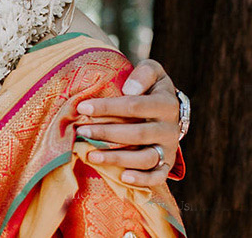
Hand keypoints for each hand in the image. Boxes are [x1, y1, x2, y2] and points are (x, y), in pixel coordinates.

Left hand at [75, 59, 179, 186]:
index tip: (83, 107)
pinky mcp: (166, 164)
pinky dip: (142, 179)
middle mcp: (170, 128)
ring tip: (91, 156)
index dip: (108, 107)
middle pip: (138, 133)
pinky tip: (122, 177)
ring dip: (118, 158)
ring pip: (146, 158)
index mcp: (166, 104)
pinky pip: (157, 176)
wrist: (168, 108)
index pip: (135, 106)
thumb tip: (129, 89)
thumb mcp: (153, 72)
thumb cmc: (151, 87)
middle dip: (107, 133)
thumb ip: (144, 73)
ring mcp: (168, 148)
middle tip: (82, 130)